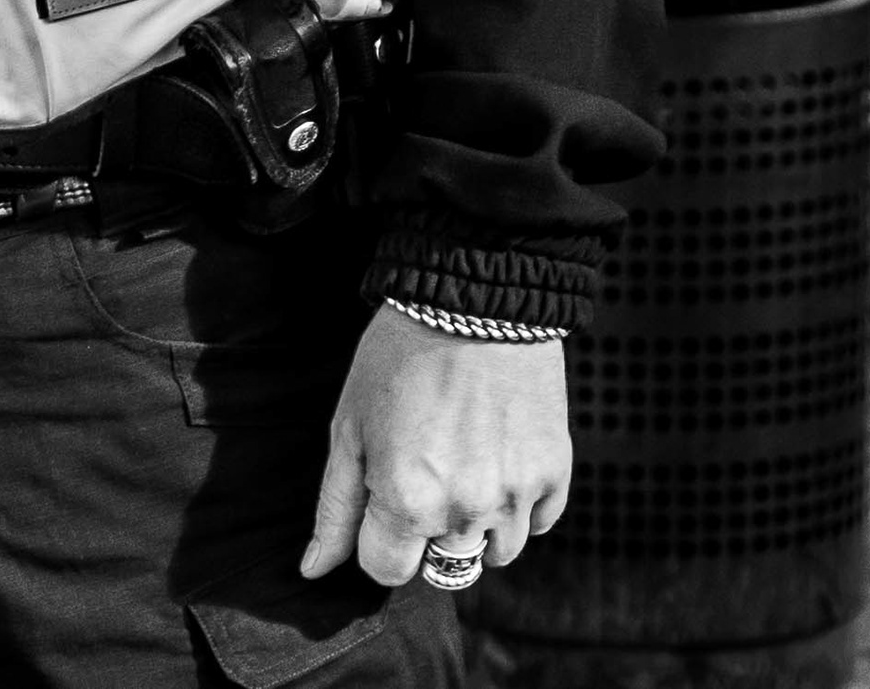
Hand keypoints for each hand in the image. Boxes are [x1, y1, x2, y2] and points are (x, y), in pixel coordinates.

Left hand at [299, 306, 572, 588]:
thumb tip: (314, 570)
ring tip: (465, 461)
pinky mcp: (555, 472)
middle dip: (427, 530)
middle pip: (442, 564)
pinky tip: (500, 455)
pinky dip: (519, 502)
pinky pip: (538, 522)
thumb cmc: (399, 357)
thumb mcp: (350, 426)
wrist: (475, 299)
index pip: (388, 570)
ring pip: (496, 552)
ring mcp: (515, 494)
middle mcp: (465, 509)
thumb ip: (335, 507)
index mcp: (407, 501)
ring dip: (477, 523)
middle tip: (427, 467)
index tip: (384, 496)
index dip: (378, 537)